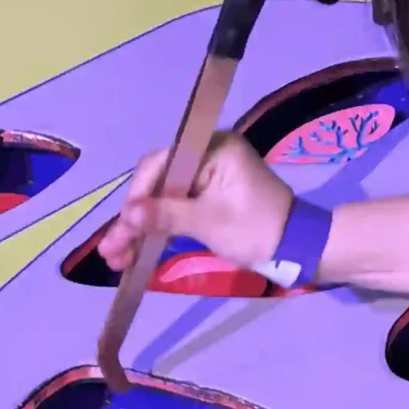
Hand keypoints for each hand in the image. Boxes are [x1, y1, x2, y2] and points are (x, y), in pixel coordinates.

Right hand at [94, 131, 293, 276]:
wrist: (297, 247)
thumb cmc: (257, 228)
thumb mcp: (209, 222)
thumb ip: (166, 215)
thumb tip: (127, 213)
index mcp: (213, 148)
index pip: (162, 164)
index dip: (138, 195)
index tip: (124, 224)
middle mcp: (206, 155)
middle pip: (157, 183)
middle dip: (133, 218)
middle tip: (111, 250)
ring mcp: (206, 177)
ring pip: (161, 199)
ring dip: (139, 228)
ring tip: (115, 259)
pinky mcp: (206, 197)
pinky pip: (174, 208)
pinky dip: (156, 229)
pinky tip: (134, 253)